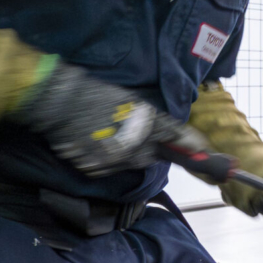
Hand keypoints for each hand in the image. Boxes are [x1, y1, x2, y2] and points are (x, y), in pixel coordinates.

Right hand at [13, 61, 204, 176]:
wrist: (59, 101)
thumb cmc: (94, 95)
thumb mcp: (129, 100)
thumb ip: (153, 121)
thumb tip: (174, 137)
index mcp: (143, 121)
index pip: (175, 136)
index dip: (191, 145)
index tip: (203, 150)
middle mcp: (132, 143)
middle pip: (152, 155)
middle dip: (152, 149)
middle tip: (139, 137)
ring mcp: (113, 158)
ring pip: (131, 162)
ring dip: (129, 153)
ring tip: (113, 135)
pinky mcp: (95, 167)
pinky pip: (110, 167)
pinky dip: (110, 158)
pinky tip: (100, 142)